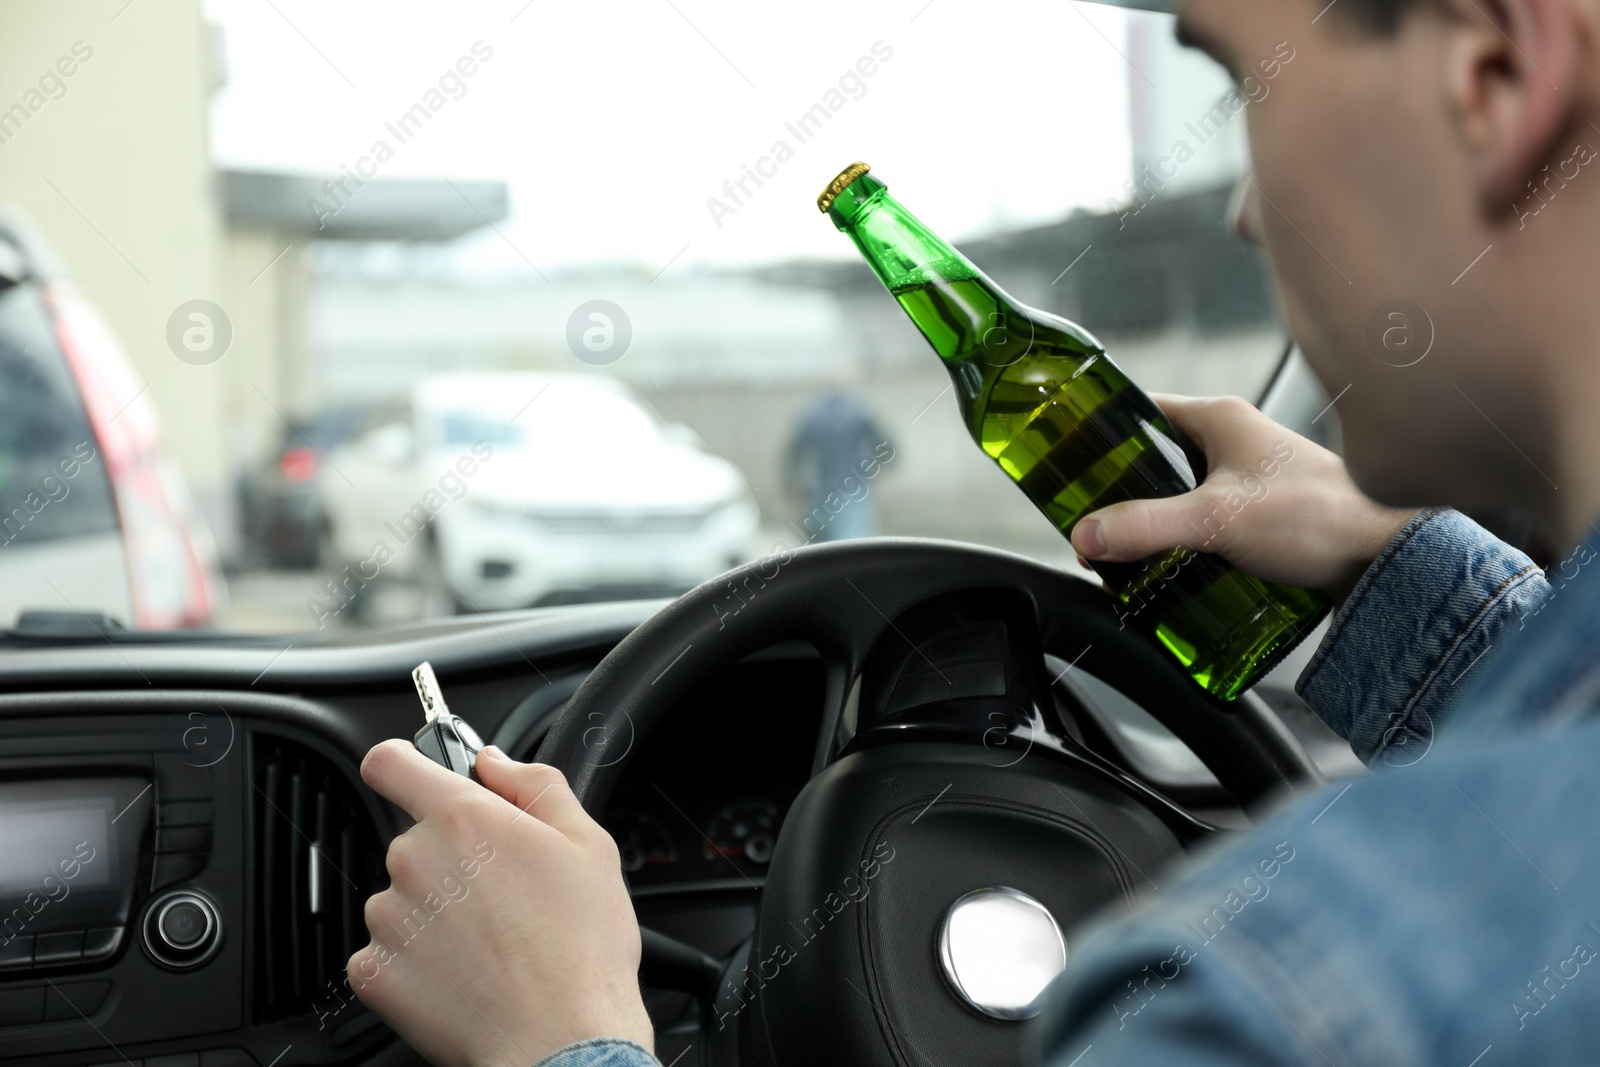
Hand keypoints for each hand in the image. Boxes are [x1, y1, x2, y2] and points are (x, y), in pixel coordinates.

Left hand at [348, 742, 651, 1066]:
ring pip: (401, 898)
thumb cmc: (582, 949)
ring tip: (490, 944)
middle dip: (451, 860)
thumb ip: (535, 784)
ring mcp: (389, 918)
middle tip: (502, 896)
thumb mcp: (588, 843)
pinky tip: (462, 974)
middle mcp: (415, 860)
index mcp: (465, 818)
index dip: (405, 765)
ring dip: (433, 912)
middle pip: (414, 841)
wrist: (561, 1040)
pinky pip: (384, 952)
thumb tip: (496, 763)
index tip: (417, 778)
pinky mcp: (373, 971)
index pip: (393, 762)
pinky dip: (414, 962)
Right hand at [1069, 394, 1418, 602]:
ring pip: (1178, 496)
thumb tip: (1088, 534)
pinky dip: (1184, 544)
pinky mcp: (1261, 517)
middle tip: (1095, 527)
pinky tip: (1171, 571)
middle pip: (1153, 461)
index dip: (1102, 438)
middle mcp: (1234, 441)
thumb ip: (1147, 526)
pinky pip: (1206, 524)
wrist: (1389, 559)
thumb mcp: (1217, 519)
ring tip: (1126, 556)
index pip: (1139, 413)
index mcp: (1220, 417)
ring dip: (1153, 525)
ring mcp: (1249, 479)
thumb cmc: (1322, 518)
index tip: (1072, 468)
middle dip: (1122, 496)